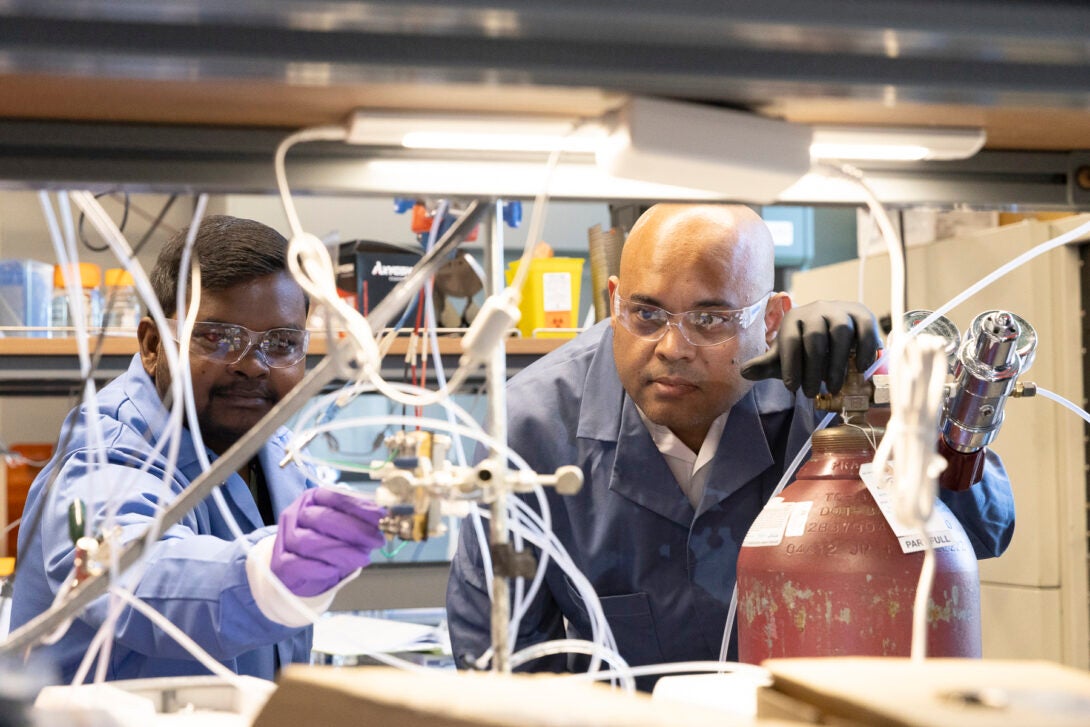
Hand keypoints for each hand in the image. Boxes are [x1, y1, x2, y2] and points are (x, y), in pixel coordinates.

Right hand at [270, 487, 386, 596]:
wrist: (302, 572)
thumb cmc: (328, 545)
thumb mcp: (347, 530)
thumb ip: (362, 522)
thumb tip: (385, 517)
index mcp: (313, 499)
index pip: (336, 497)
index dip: (360, 507)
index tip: (381, 517)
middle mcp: (295, 514)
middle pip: (323, 518)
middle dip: (354, 530)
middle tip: (376, 541)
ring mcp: (284, 538)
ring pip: (310, 541)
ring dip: (341, 551)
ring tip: (363, 558)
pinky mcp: (280, 563)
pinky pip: (299, 564)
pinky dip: (321, 567)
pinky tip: (337, 570)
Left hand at [740, 300, 879, 397]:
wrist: (833, 329)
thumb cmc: (805, 349)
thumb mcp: (785, 357)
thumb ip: (767, 364)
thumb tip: (744, 372)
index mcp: (793, 319)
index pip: (790, 340)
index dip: (790, 365)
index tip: (791, 388)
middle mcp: (816, 310)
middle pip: (815, 337)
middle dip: (812, 369)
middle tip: (811, 393)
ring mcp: (840, 310)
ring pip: (840, 332)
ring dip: (837, 363)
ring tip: (833, 387)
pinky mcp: (862, 314)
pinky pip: (865, 328)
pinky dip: (864, 348)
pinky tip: (859, 369)